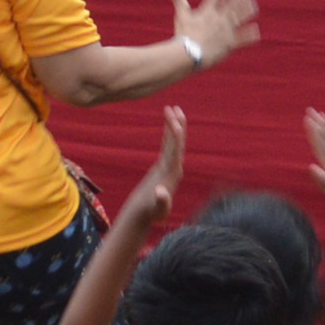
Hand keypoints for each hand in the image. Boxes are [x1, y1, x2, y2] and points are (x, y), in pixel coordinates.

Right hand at [125, 104, 188, 223]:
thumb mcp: (157, 210)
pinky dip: (167, 134)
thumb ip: (161, 202)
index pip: (176, 149)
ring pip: (173, 142)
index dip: (176, 135)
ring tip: (172, 108)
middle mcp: (175, 168)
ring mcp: (170, 166)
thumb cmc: (150, 214)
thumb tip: (161, 192)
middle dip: (178, 125)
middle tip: (175, 107)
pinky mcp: (163, 166)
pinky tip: (167, 124)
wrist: (146, 216)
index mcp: (174, 173)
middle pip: (178, 142)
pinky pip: (167, 146)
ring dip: (173, 125)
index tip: (174, 120)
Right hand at [172, 0, 259, 72]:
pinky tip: (255, 30)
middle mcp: (220, 18)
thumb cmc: (184, 36)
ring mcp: (227, 30)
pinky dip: (250, 34)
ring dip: (247, 8)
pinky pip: (244, 38)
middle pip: (232, 2)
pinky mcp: (230, 43)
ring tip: (253, 2)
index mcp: (208, 11)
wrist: (189, 54)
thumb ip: (180, 3)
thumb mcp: (181, 17)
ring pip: (241, 16)